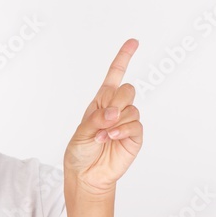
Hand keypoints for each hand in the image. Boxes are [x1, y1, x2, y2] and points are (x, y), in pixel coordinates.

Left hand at [63, 38, 142, 197]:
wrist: (86, 174)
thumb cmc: (80, 152)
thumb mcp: (81, 132)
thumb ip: (96, 118)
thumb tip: (113, 112)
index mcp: (101, 102)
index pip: (115, 75)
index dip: (124, 57)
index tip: (133, 42)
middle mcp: (116, 109)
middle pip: (128, 90)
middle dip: (117, 102)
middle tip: (105, 118)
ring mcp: (126, 122)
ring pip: (132, 109)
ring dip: (116, 122)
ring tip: (103, 136)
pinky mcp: (134, 137)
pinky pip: (135, 125)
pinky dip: (122, 130)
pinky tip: (111, 138)